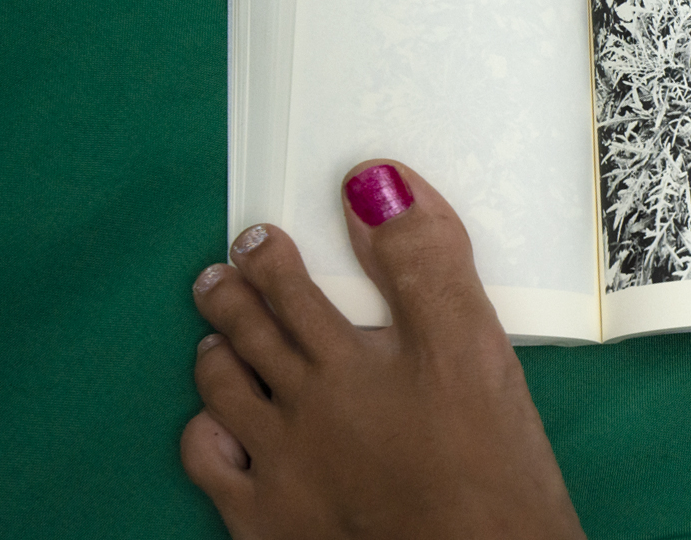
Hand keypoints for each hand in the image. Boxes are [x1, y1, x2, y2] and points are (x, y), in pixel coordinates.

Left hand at [181, 161, 585, 539]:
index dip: (269, 256)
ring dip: (215, 354)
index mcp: (343, 358)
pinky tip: (214, 424)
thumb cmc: (486, 460)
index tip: (259, 238)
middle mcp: (298, 407)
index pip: (289, 289)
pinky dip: (204, 433)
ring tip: (215, 338)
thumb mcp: (470, 341)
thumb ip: (423, 259)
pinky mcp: (270, 524)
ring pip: (222, 392)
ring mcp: (278, 467)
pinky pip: (211, 467)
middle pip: (247, 334)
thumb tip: (373, 184)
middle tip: (220, 273)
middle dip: (229, 294)